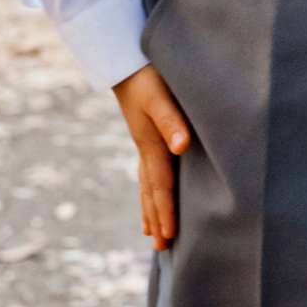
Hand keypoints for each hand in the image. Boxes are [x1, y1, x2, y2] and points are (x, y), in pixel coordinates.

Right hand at [113, 62, 189, 250]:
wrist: (124, 59)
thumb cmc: (146, 76)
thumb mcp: (159, 95)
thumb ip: (171, 120)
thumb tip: (182, 147)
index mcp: (150, 144)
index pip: (160, 184)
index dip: (166, 210)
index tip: (169, 236)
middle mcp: (145, 148)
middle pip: (151, 191)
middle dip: (156, 218)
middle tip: (161, 247)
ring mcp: (142, 143)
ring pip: (146, 184)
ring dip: (149, 208)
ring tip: (150, 233)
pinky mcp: (144, 134)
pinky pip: (146, 172)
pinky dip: (148, 190)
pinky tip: (149, 194)